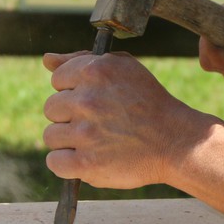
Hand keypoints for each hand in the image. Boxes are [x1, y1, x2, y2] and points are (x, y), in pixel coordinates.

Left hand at [42, 50, 196, 188]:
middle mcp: (87, 100)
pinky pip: (54, 162)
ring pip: (51, 136)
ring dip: (69, 140)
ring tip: (96, 140)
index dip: (75, 90)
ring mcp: (85, 133)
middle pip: (51, 108)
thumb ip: (82, 60)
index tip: (94, 100)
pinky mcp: (86, 164)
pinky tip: (88, 158)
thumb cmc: (149, 102)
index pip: (58, 80)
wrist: (175, 141)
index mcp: (95, 71)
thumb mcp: (123, 68)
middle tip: (98, 122)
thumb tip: (47, 59)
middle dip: (71, 115)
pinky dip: (68, 164)